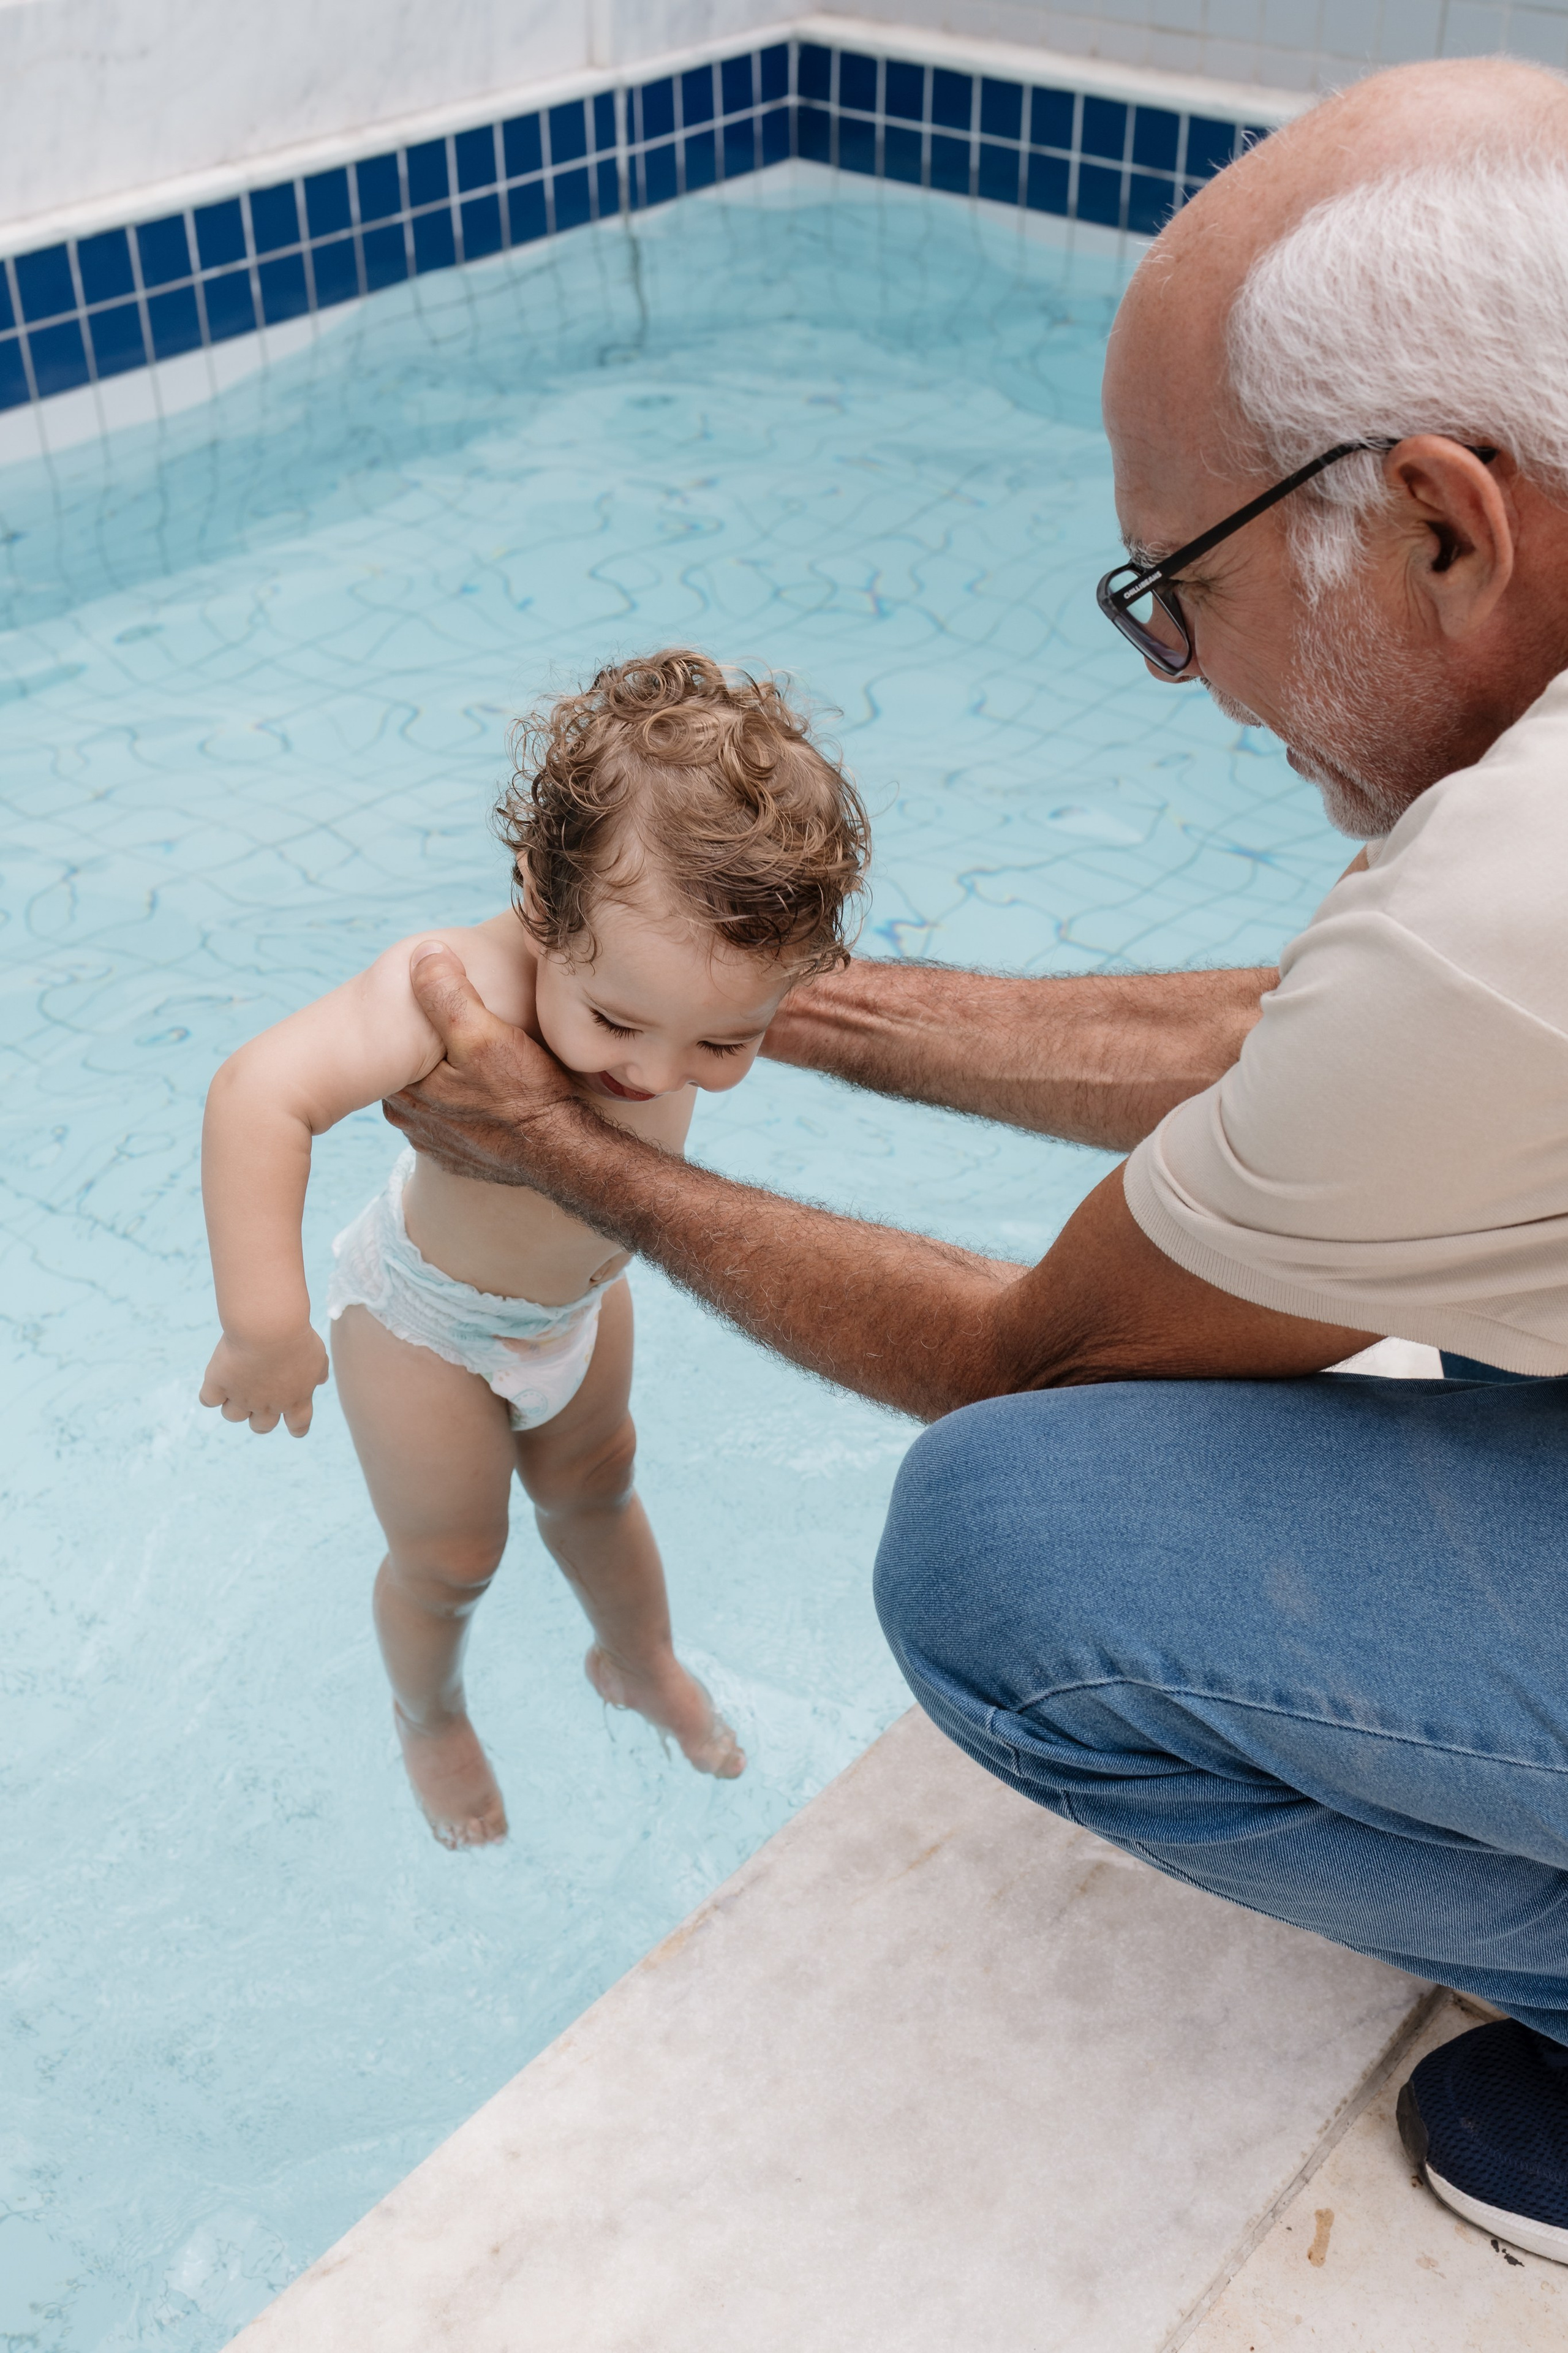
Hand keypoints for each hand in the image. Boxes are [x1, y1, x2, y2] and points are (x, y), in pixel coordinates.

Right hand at [200, 1326, 328, 1435]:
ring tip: (236, 1384)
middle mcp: (268, 1404)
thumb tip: (320, 1380)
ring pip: (232, 1416)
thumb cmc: (296, 1336)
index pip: (298, 1425)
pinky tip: (216, 1380)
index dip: (297, 1428)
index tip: (294, 1428)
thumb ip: (318, 1371)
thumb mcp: (317, 1354)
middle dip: (259, 1418)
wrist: (268, 1327)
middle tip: (257, 1400)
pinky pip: (208, 1399)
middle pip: (261, 1427)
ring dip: (234, 1404)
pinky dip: (211, 1393)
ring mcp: (241, 1397)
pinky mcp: (218, 1384)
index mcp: (296, 1399)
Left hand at [382, 942, 576, 1184]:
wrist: (564, 1152)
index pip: (390, 1046)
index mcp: (404, 1093)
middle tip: (463, 1029)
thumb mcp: (483, 1033)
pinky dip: (468, 1107)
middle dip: (430, 1052)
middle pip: (411, 1071)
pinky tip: (490, 1093)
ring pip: (432, 1097)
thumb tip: (423, 954)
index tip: (440, 1006)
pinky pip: (455, 1122)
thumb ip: (446, 993)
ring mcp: (437, 1145)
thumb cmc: (524, 1094)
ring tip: (479, 1059)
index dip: (413, 1021)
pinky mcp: (463, 1158)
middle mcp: (412, 1124)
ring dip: (449, 1079)